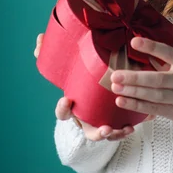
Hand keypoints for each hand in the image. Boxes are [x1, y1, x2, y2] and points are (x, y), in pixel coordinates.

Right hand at [33, 33, 155, 141]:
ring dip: (114, 134)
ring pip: (106, 134)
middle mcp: (87, 117)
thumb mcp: (67, 63)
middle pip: (89, 131)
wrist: (97, 82)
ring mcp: (100, 121)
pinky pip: (120, 129)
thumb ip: (51, 53)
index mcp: (74, 106)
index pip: (63, 112)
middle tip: (105, 128)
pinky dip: (124, 129)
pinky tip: (132, 125)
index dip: (63, 108)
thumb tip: (40, 38)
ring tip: (122, 129)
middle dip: (96, 132)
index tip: (67, 100)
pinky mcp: (115, 120)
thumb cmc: (79, 74)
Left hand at [110, 31, 172, 133]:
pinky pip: (154, 109)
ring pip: (154, 95)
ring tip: (115, 86)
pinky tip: (122, 101)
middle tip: (115, 74)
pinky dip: (137, 106)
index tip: (134, 41)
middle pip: (157, 79)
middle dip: (135, 77)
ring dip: (133, 91)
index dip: (151, 47)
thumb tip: (171, 28)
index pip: (168, 53)